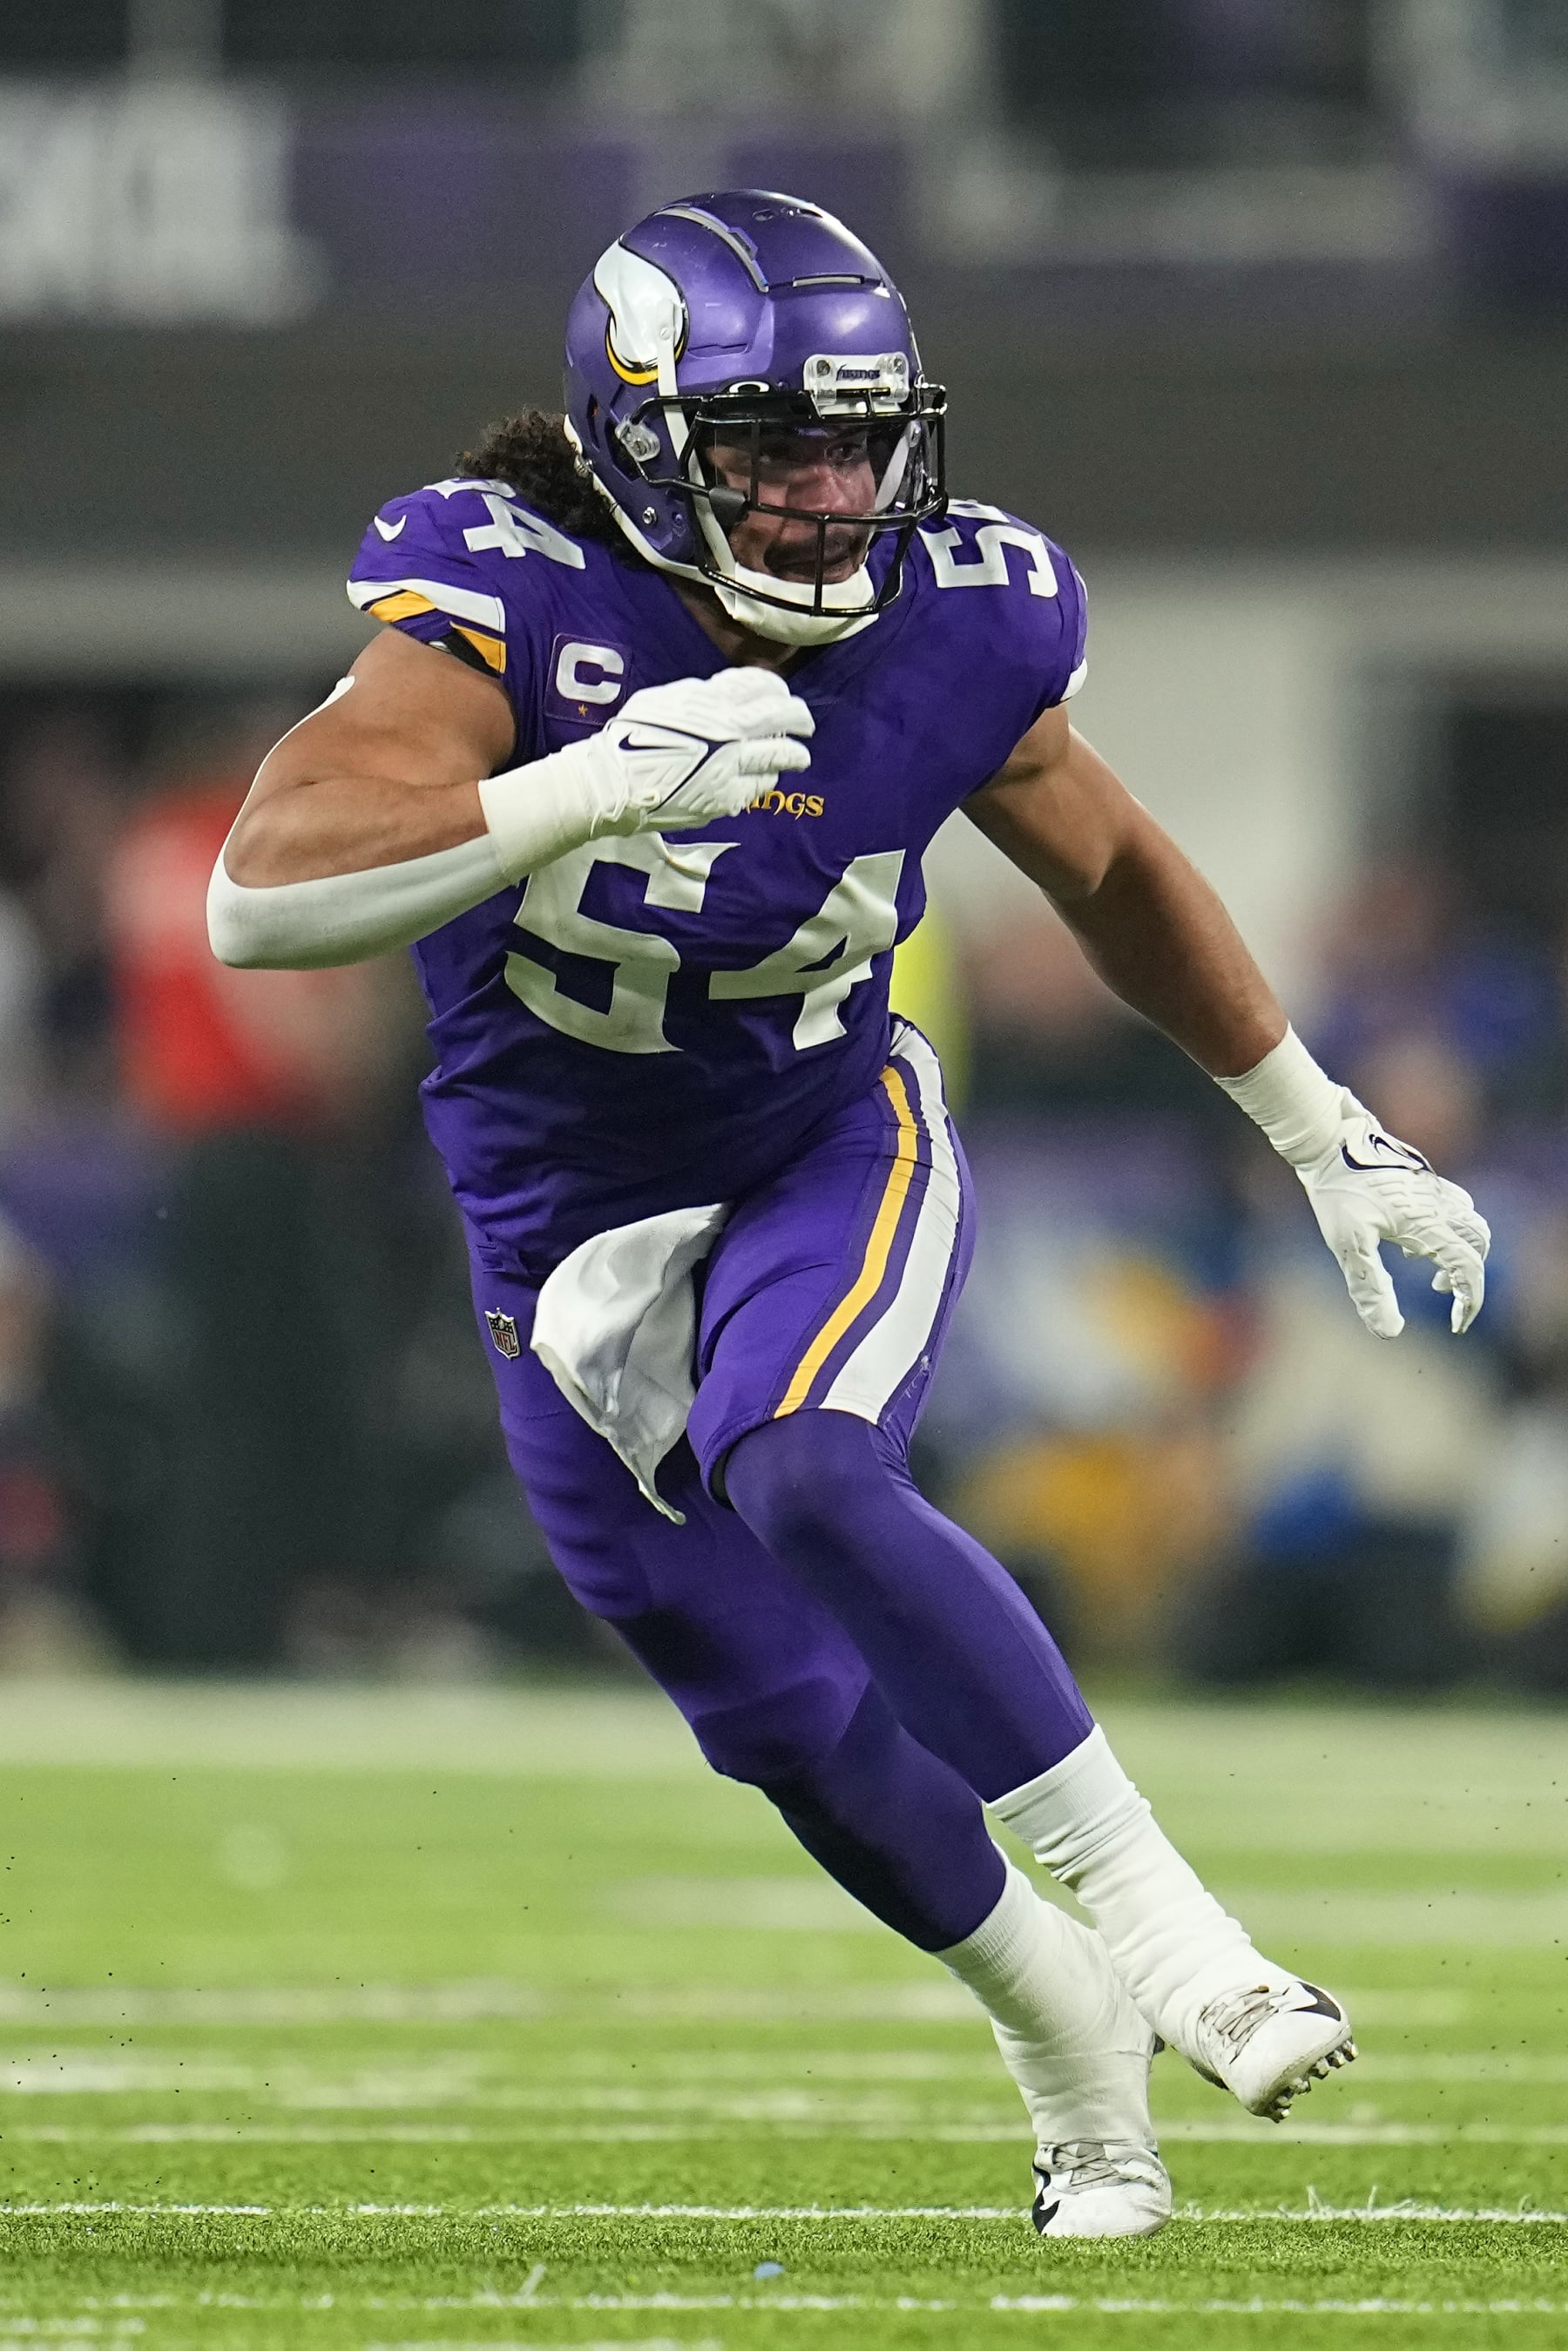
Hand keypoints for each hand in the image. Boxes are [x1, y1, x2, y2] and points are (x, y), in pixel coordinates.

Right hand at [590, 668, 813, 834]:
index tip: (782, 695)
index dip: (777, 690)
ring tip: (798, 756)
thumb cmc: (630, 738)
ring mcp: (731, 765)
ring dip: (793, 754)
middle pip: (781, 717)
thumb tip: (728, 695)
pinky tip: (765, 778)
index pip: (761, 685)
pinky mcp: (726, 797)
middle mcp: (728, 729)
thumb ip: (701, 695)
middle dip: (799, 718)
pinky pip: (758, 786)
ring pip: (779, 755)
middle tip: (806, 723)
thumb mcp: (666, 700)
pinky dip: (765, 779)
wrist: (614, 783)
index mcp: (711, 699)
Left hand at [1294, 1109, 1490, 1338]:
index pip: (1467, 1268)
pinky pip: (1451, 1203)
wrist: (1328, 1138)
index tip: (1455, 1325)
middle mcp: (1439, 1203)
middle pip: (1478, 1242)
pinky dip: (1446, 1226)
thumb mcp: (1349, 1244)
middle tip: (1443, 1293)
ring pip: (1468, 1220)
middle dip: (1469, 1273)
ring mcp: (1432, 1186)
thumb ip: (1371, 1287)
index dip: (1468, 1300)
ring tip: (1424, 1265)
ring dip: (1460, 1248)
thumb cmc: (1337, 1191)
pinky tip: (1408, 1234)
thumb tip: (1389, 1332)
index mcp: (1427, 1223)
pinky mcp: (1420, 1175)